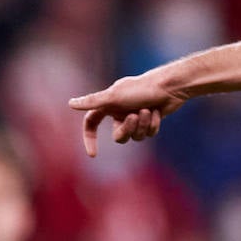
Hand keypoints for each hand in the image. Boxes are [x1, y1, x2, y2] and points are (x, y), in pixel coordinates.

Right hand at [68, 73, 186, 156]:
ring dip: (143, 125)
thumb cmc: (141, 89)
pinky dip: (153, 124)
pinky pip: (149, 133)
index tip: (93, 154)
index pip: (91, 122)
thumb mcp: (115, 96)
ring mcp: (136, 117)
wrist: (170, 87)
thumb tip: (71, 103)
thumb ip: (93, 101)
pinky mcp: (150, 120)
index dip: (90, 138)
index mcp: (108, 105)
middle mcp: (120, 111)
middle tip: (135, 116)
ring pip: (136, 136)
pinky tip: (157, 112)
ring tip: (149, 110)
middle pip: (119, 136)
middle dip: (128, 129)